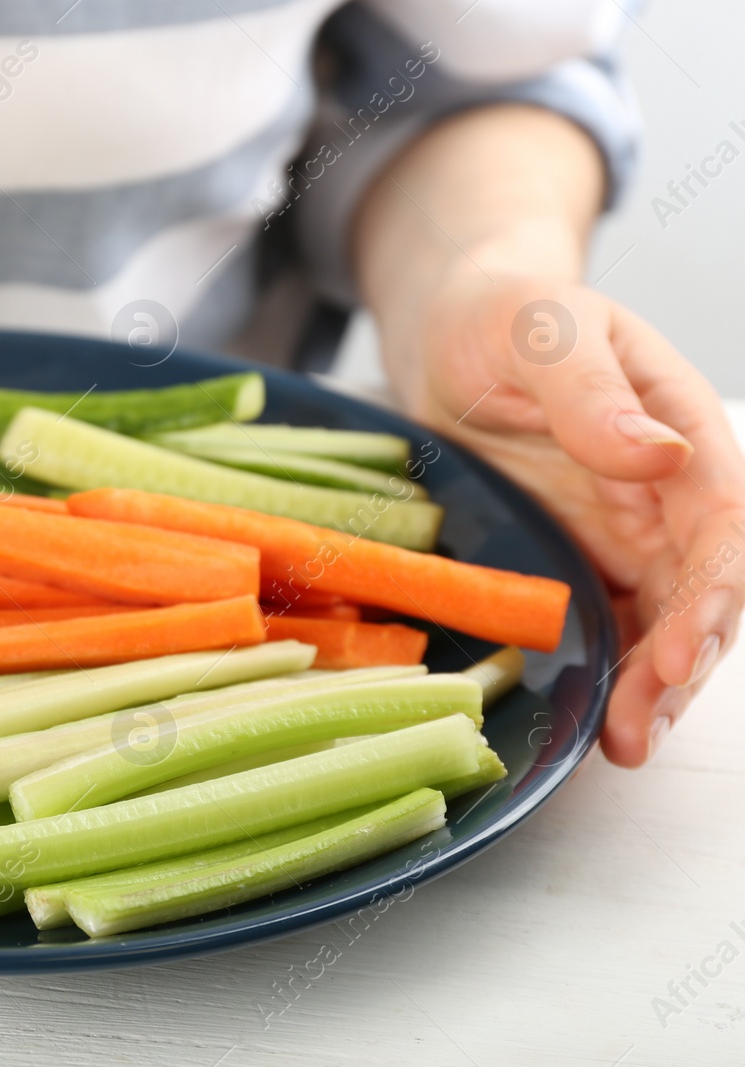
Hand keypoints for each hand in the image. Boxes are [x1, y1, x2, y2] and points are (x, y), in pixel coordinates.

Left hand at [405, 270, 744, 765]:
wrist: (452, 330)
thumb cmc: (499, 314)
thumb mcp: (538, 331)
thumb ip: (590, 390)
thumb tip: (659, 454)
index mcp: (680, 428)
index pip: (722, 519)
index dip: (709, 591)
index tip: (677, 651)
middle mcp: (668, 491)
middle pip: (704, 590)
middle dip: (683, 664)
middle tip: (638, 726)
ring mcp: (627, 532)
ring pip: (665, 622)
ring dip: (653, 688)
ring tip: (622, 745)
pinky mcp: (582, 559)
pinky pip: (611, 625)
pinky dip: (610, 676)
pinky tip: (593, 725)